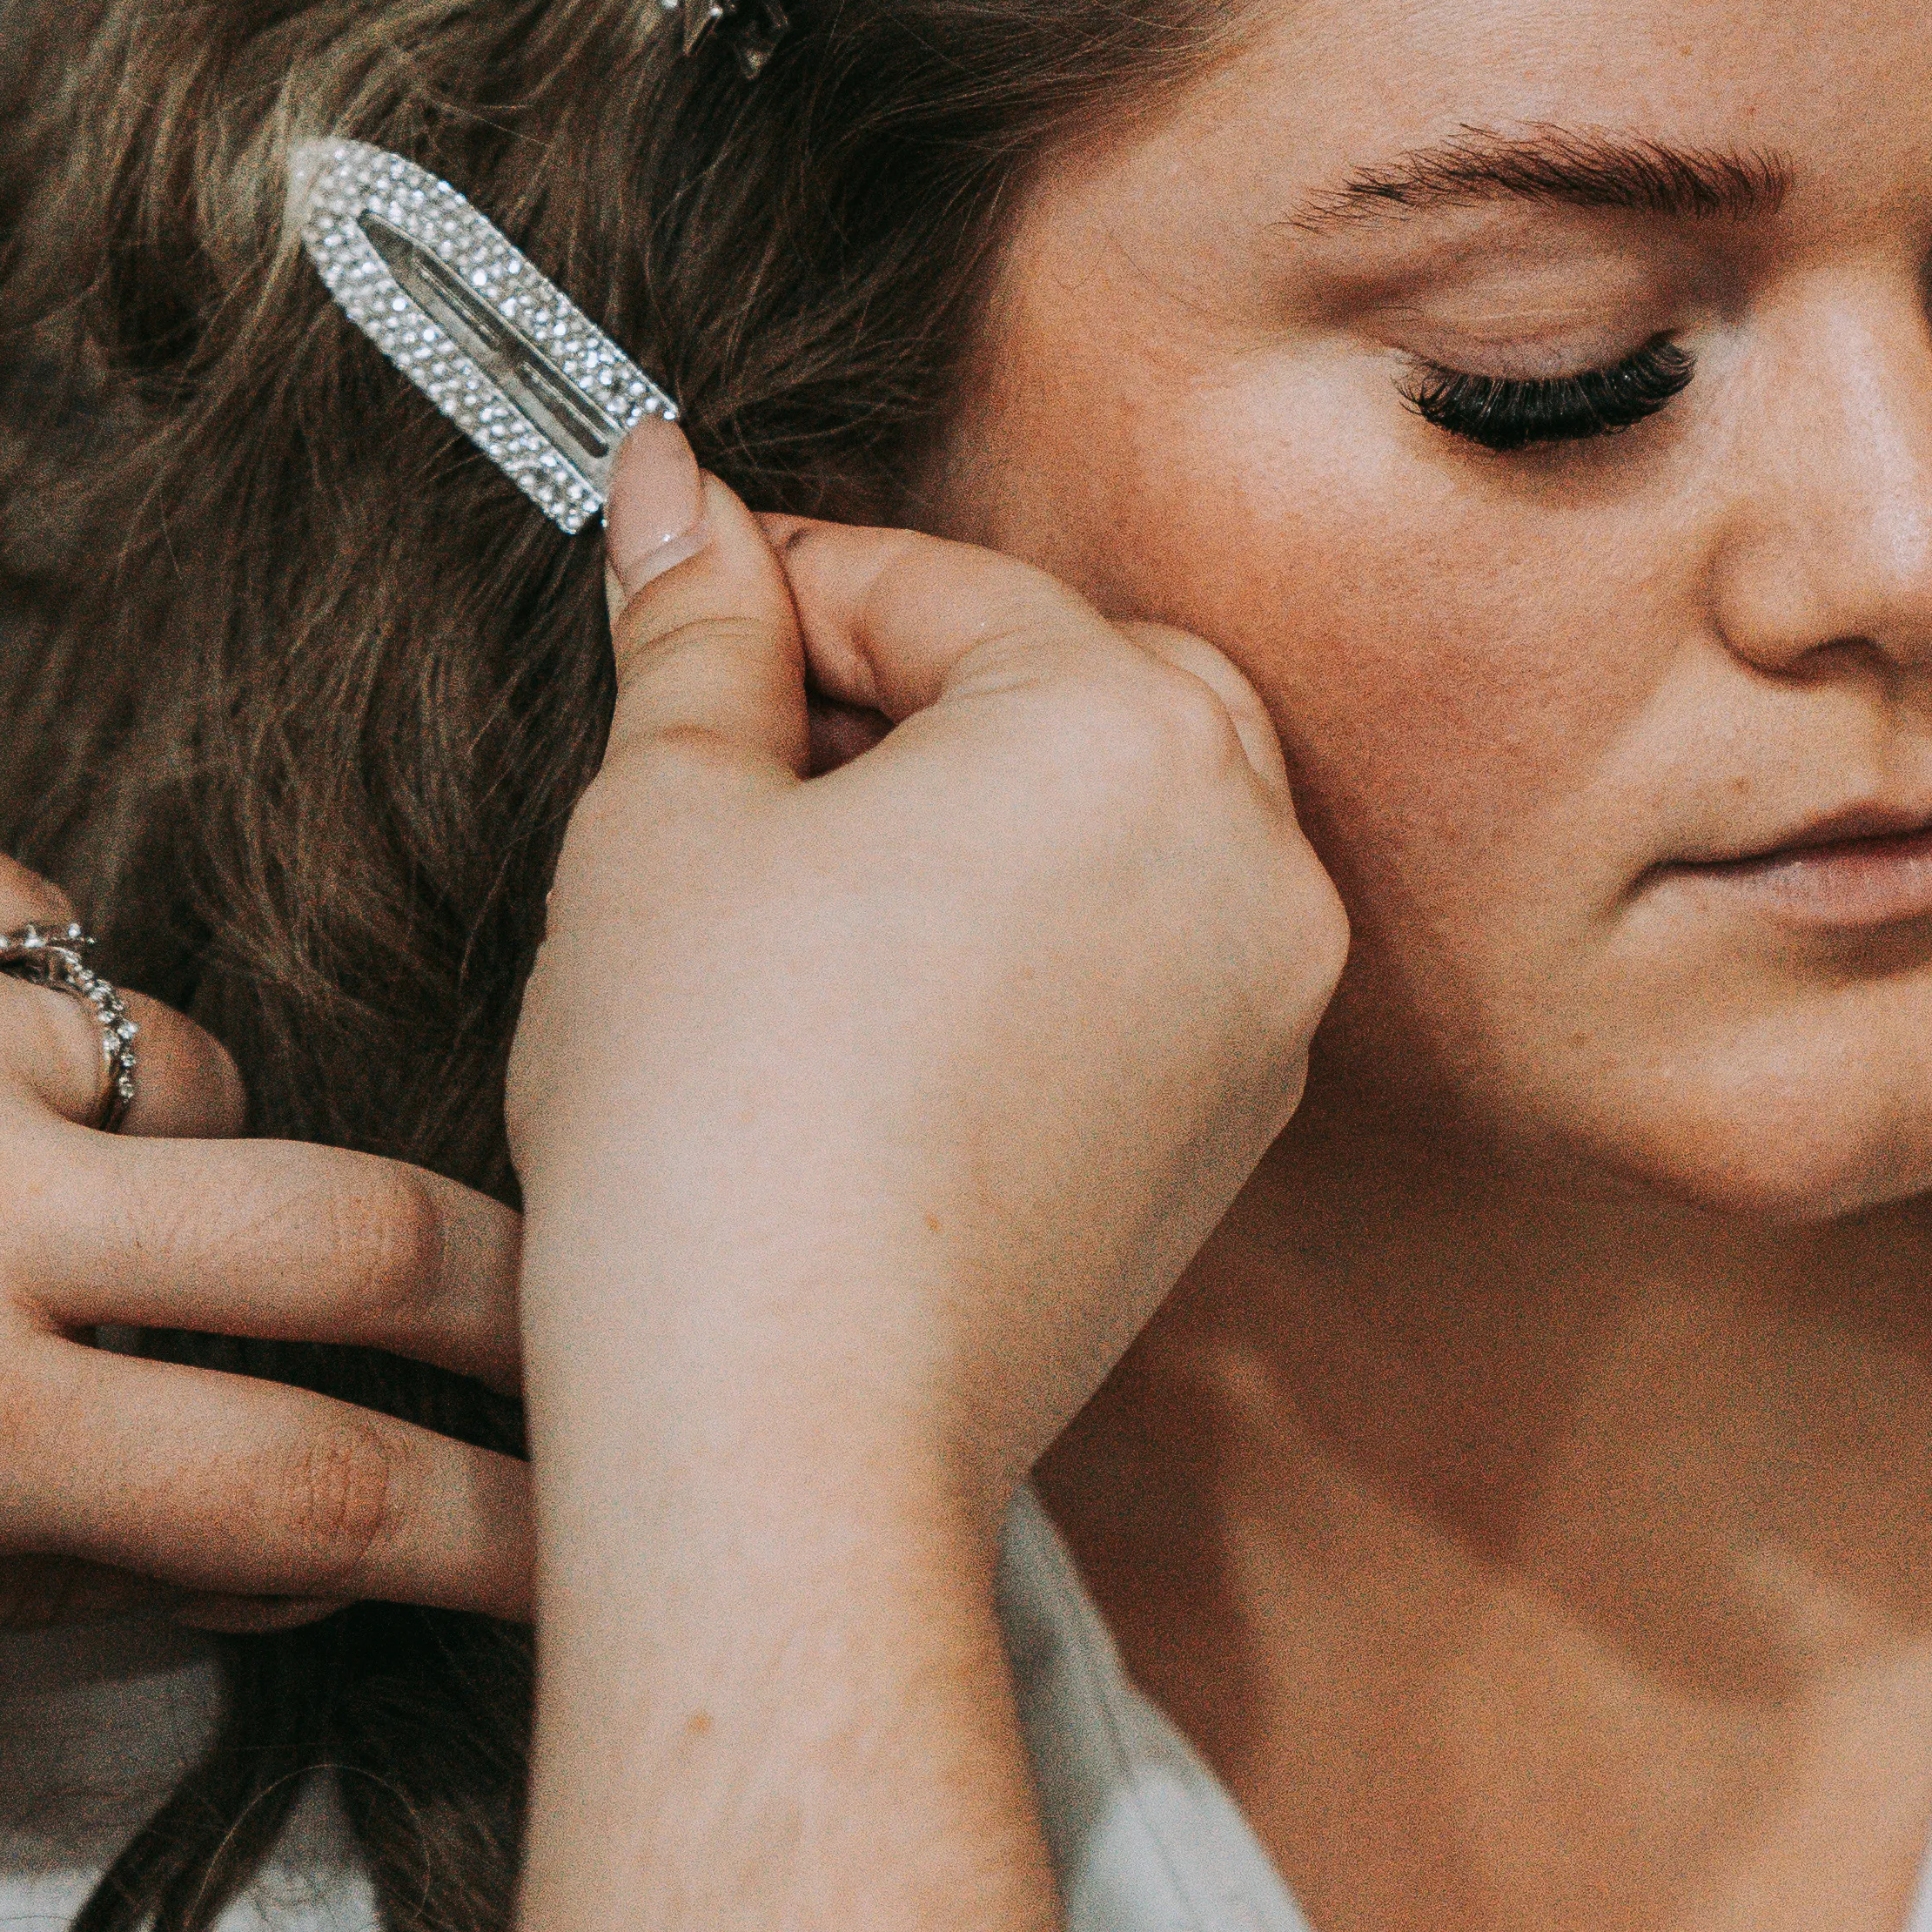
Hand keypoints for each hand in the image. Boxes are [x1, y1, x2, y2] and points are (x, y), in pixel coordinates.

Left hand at [0, 820, 528, 1646]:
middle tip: (596, 1306)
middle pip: (358, 1233)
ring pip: (205, 1071)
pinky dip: (28, 1016)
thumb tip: (326, 1538)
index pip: (310, 1486)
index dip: (495, 1525)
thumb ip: (69, 1559)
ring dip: (179, 1147)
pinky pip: (55, 940)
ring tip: (29, 1189)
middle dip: (520, 1289)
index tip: (596, 1538)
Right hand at [513, 426, 1348, 1541]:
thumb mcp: (664, 824)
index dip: (780, 584)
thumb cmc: (710, 1131)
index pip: (936, 584)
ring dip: (987, 800)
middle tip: (741, 747)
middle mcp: (1248, 847)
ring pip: (1132, 810)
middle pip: (1074, 673)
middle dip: (911, 684)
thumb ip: (697, 632)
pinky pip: (1155, 954)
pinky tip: (885, 996)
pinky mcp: (1237, 1127)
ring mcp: (1267, 1001)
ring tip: (803, 877)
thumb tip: (674, 490)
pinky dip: (1042, 930)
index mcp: (1122, 729)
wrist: (785, 1441)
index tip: (679, 596)